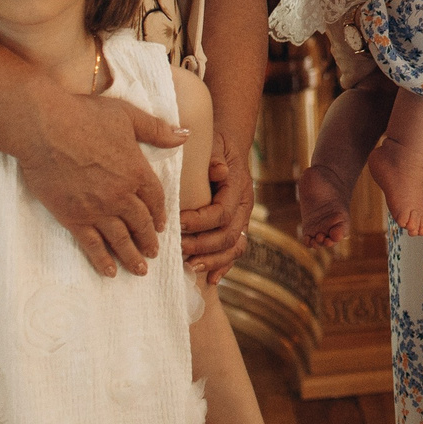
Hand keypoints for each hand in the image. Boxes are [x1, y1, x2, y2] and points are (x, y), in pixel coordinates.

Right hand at [24, 90, 184, 277]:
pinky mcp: (73, 217)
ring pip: (120, 239)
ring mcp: (97, 209)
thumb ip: (157, 130)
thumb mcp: (128, 116)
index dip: (160, 214)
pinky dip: (102, 259)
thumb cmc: (85, 116)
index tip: (162, 226)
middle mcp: (121, 195)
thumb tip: (185, 135)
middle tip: (153, 252)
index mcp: (137, 171)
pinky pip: (92, 244)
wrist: (44, 128)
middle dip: (149, 240)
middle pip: (141, 223)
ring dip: (132, 256)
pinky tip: (109, 271)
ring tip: (140, 270)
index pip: (155, 199)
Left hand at [181, 137, 252, 281]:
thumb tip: (218, 171)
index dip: (200, 222)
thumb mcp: (214, 144)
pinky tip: (210, 279)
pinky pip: (234, 251)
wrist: (227, 147)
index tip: (178, 223)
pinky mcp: (235, 227)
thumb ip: (214, 157)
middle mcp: (244, 206)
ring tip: (191, 267)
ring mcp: (242, 219)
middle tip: (178, 248)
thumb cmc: (215, 145)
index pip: (222, 212)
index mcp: (239, 187)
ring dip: (212, 260)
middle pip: (228, 235)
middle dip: (202, 245)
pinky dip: (224, 267)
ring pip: (233, 247)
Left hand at [295, 163, 351, 247]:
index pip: (343, 229)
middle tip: (322, 237)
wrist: (320, 183)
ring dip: (319, 244)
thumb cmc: (322, 178)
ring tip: (315, 240)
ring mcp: (321, 226)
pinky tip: (308, 239)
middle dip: (328, 242)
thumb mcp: (317, 174)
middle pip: (332, 239)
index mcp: (340, 213)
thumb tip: (307, 172)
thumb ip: (313, 174)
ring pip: (322, 242)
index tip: (334, 233)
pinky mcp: (310, 228)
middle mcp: (332, 222)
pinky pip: (311, 240)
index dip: (339, 234)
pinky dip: (310, 242)